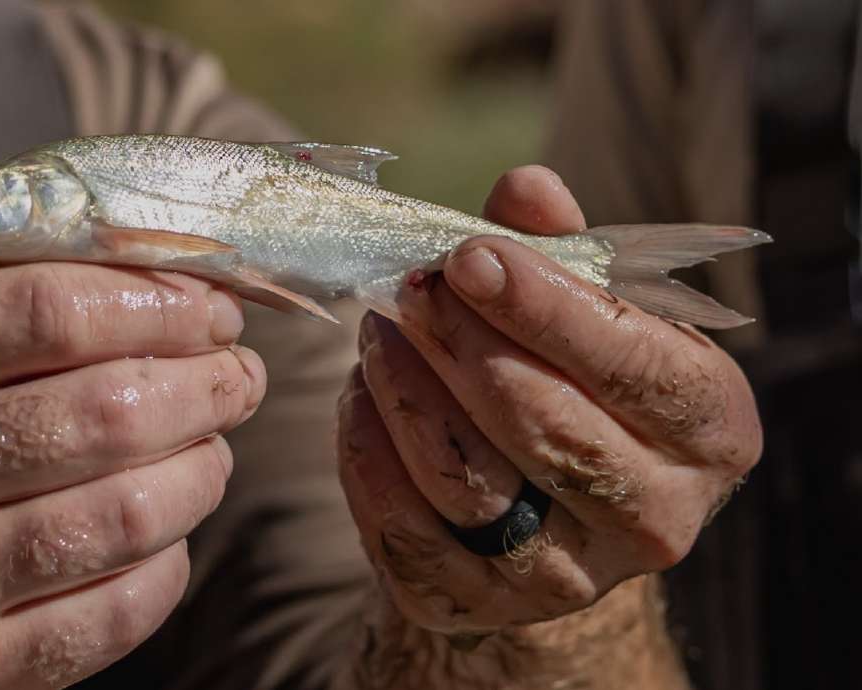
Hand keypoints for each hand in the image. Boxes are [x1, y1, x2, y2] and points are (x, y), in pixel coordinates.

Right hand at [0, 264, 261, 687]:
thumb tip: (166, 291)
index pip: (47, 310)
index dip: (157, 302)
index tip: (213, 307)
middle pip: (107, 413)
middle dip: (206, 385)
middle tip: (239, 376)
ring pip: (127, 514)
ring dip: (202, 472)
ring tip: (213, 450)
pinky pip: (117, 611)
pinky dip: (169, 564)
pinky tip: (169, 534)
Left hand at [336, 166, 759, 680]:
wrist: (550, 505)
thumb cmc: (579, 379)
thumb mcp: (593, 309)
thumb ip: (562, 247)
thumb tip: (522, 191)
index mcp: (710, 428)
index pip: (635, 365)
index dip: (545, 306)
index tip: (467, 256)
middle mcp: (659, 517)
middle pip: (546, 427)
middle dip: (460, 345)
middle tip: (408, 288)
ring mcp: (571, 577)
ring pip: (468, 483)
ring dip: (405, 392)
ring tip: (377, 330)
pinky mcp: (482, 605)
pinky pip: (407, 533)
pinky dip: (368, 457)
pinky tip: (361, 399)